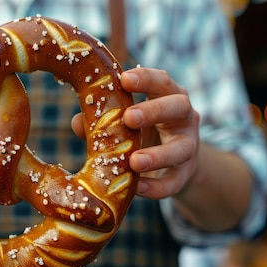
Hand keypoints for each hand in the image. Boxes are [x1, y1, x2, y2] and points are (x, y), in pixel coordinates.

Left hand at [72, 67, 198, 199]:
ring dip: (159, 155)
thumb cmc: (142, 132)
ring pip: (182, 148)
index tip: (124, 79)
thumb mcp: (125, 123)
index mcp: (167, 96)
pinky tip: (137, 188)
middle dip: (154, 111)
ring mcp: (190, 146)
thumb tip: (76, 122)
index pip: (162, 81)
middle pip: (179, 106)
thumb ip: (103, 121)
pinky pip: (175, 182)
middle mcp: (184, 117)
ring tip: (135, 161)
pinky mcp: (186, 175)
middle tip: (129, 117)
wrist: (172, 165)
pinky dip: (156, 186)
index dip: (146, 78)